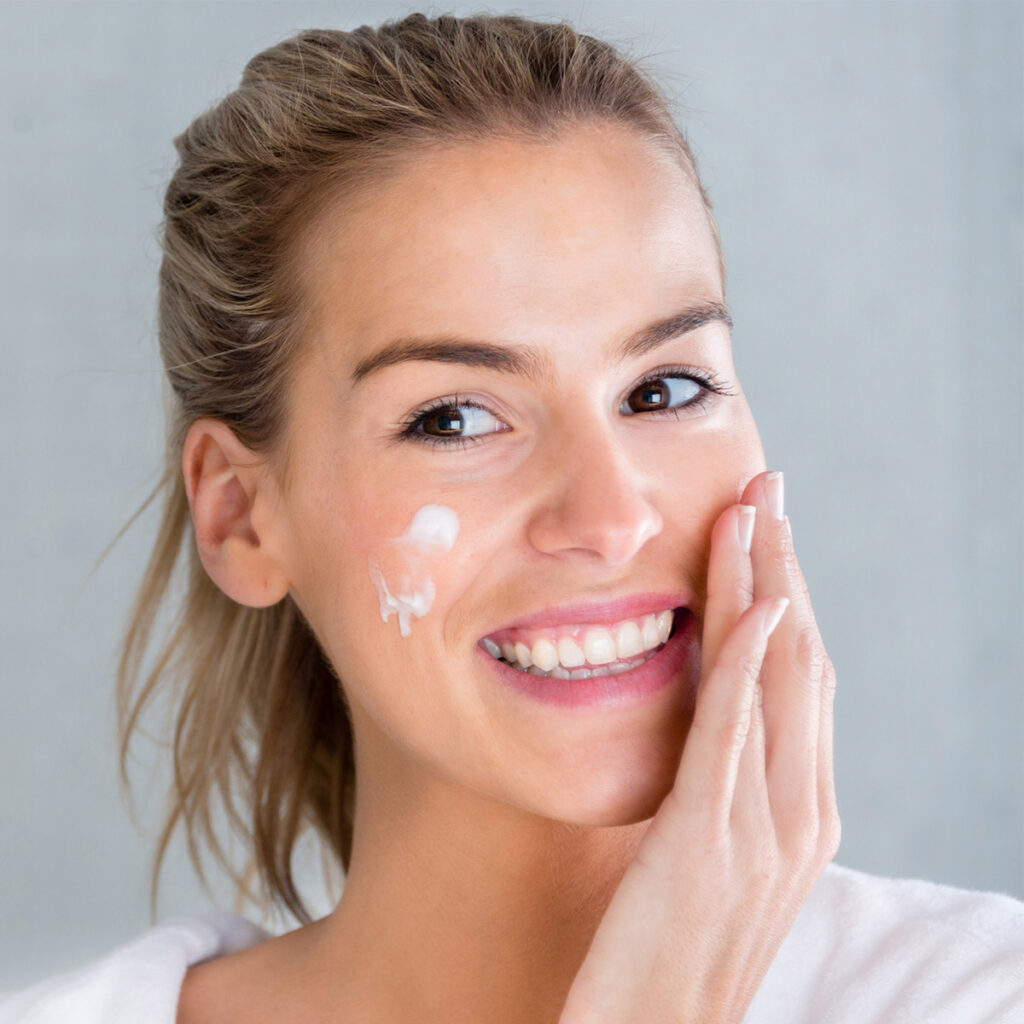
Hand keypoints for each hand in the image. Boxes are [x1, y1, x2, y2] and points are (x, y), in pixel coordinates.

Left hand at [560, 470, 840, 1023]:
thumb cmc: (662, 948)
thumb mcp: (701, 852)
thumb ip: (716, 783)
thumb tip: (704, 711)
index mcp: (798, 814)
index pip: (801, 679)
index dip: (789, 595)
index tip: (768, 530)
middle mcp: (799, 816)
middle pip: (803, 663)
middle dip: (785, 570)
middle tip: (768, 493)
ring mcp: (764, 833)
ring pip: (779, 682)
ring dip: (767, 589)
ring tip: (752, 513)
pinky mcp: (709, 846)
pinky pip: (736, 736)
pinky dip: (749, 663)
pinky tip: (748, 605)